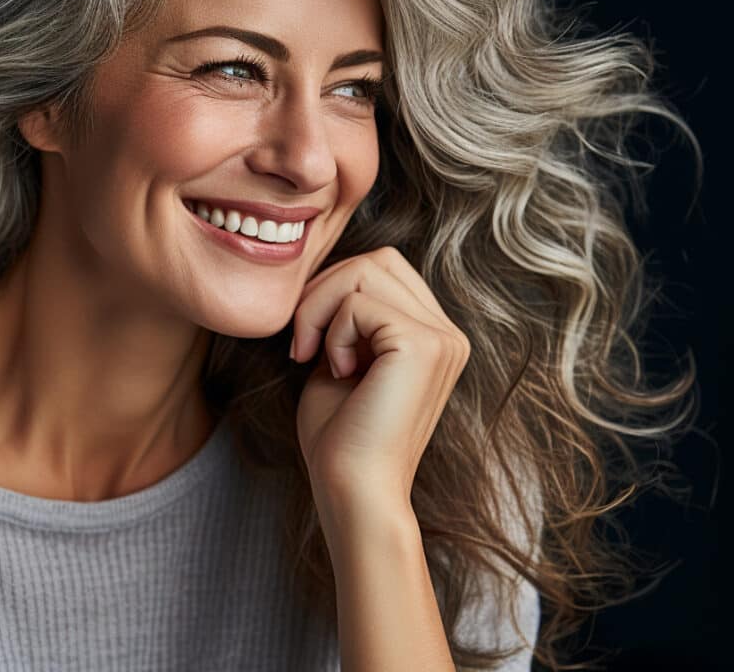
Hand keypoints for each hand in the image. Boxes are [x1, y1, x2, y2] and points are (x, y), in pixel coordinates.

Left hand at [290, 246, 470, 512]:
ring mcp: (443, 337)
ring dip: (321, 308)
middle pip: (377, 260)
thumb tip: (328, 275)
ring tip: (314, 356)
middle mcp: (448, 332)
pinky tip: (337, 371)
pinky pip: (359, 303)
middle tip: (302, 343)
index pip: (383, 269)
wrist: (353, 489)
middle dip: (324, 290)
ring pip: (365, 270)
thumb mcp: (340, 360)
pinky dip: (333, 331)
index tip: (308, 341)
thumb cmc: (340, 438)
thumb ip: (345, 317)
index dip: (334, 290)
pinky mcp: (424, 345)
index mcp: (433, 335)